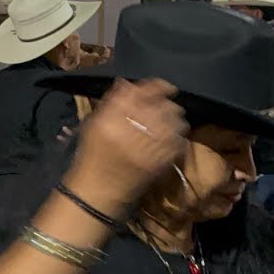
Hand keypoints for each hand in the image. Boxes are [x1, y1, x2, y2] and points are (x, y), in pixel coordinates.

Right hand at [65, 79, 188, 219]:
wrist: (100, 189)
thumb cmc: (93, 155)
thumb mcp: (94, 124)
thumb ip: (112, 102)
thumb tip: (129, 83)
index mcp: (112, 116)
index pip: (141, 92)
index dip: (157, 86)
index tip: (165, 86)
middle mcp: (132, 128)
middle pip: (163, 105)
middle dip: (167, 104)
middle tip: (164, 108)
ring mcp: (150, 146)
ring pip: (176, 122)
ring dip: (175, 119)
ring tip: (169, 123)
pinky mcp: (162, 161)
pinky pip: (179, 141)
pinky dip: (178, 137)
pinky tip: (171, 138)